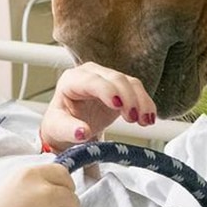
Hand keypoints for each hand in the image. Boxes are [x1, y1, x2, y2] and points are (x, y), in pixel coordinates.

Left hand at [40, 62, 157, 152]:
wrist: (69, 125)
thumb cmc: (60, 124)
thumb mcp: (58, 128)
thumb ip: (69, 130)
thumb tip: (82, 132)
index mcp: (72, 80)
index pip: (93, 80)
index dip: (107, 90)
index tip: (118, 105)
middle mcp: (91, 74)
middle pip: (116, 78)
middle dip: (128, 97)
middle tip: (133, 118)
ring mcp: (107, 78)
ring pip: (130, 83)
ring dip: (141, 101)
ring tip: (144, 121)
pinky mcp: (120, 87)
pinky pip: (137, 90)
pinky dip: (146, 104)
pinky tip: (148, 118)